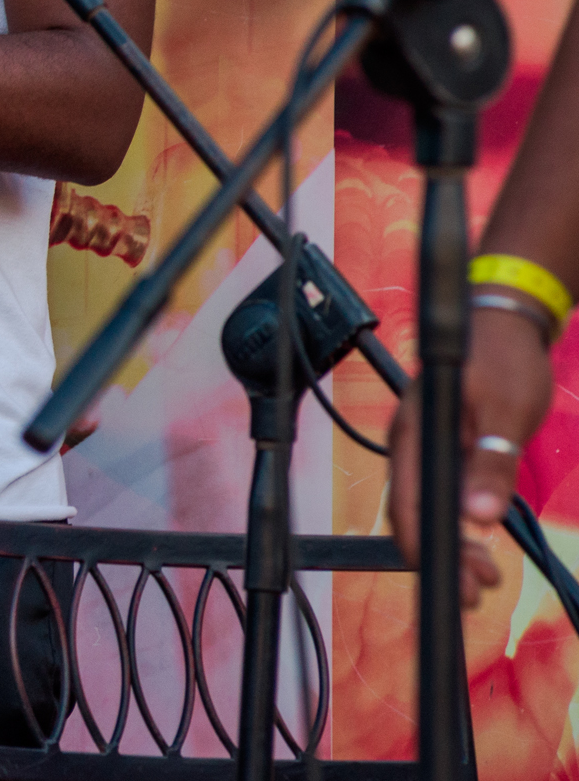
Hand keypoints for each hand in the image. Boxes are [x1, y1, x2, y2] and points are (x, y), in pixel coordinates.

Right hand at [387, 303, 556, 605]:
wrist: (506, 323)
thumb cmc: (503, 358)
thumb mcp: (506, 411)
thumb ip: (491, 463)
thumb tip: (478, 516)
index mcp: (415, 432)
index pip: (407, 502)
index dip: (423, 547)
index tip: (450, 581)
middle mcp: (412, 444)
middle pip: (413, 513)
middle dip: (442, 558)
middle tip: (478, 592)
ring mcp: (428, 448)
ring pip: (429, 509)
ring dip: (454, 547)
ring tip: (487, 579)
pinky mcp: (447, 450)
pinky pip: (444, 496)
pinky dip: (460, 525)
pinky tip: (481, 544)